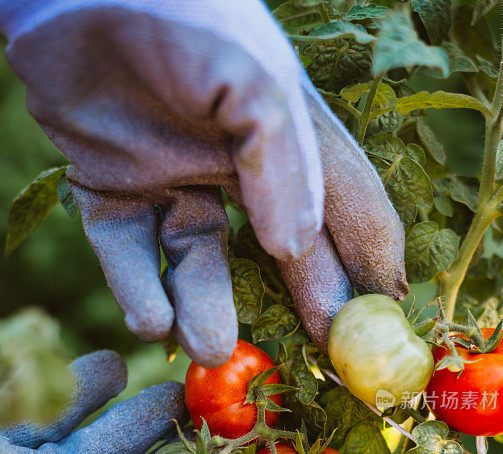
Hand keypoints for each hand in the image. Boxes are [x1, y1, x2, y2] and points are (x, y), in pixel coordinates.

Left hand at [1, 0, 405, 362]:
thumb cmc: (182, 11)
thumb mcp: (253, 78)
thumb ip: (286, 163)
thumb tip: (298, 248)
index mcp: (288, 135)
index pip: (345, 209)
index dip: (370, 266)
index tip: (385, 325)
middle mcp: (237, 166)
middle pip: (282, 252)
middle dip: (303, 304)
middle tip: (317, 362)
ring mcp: (173, 179)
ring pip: (199, 262)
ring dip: (207, 310)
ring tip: (212, 348)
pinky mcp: (110, 187)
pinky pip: (127, 250)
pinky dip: (139, 288)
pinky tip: (152, 320)